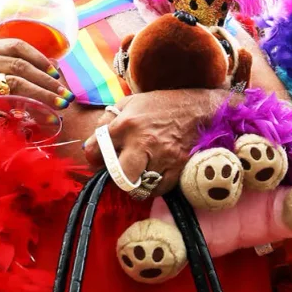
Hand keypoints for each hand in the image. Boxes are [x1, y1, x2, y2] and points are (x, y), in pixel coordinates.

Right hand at [0, 38, 72, 139]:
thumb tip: (53, 68)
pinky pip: (3, 101)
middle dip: (47, 81)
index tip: (56, 72)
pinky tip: (41, 116)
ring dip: (42, 94)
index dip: (39, 58)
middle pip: (20, 65)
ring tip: (59, 105)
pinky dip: (25, 109)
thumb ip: (14, 70)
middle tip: (65, 95)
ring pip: (15, 82)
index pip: (16, 45)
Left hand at [83, 89, 228, 196]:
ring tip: (139, 176)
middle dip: (117, 177)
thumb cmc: (161, 105)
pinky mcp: (178, 166)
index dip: (95, 158)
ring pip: (141, 186)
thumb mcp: (130, 102)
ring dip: (137, 184)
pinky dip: (155, 187)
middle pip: (119, 175)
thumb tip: (93, 143)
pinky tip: (155, 177)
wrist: (199, 107)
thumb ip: (108, 120)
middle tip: (121, 173)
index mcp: (125, 124)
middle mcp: (142, 142)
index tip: (99, 160)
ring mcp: (162, 156)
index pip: (97, 150)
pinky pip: (160, 188)